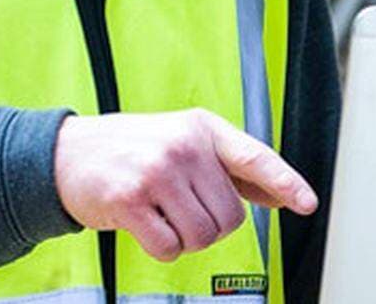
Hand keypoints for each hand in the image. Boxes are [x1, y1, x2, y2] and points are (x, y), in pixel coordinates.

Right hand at [53, 109, 318, 262]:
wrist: (67, 154)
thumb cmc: (133, 150)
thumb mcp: (183, 142)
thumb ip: (228, 167)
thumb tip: (277, 195)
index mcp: (202, 128)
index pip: (254, 156)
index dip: (285, 182)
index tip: (308, 203)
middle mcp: (184, 145)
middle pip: (229, 217)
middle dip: (210, 226)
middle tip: (181, 210)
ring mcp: (157, 171)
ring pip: (203, 236)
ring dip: (185, 239)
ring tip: (162, 215)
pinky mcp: (131, 200)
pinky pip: (169, 248)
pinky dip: (161, 248)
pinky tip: (144, 224)